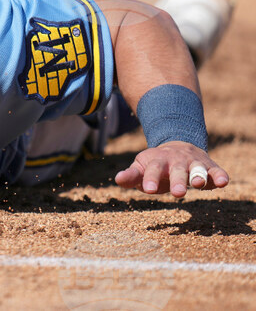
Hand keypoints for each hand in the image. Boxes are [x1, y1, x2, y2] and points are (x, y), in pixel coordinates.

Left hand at [115, 141, 229, 197]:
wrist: (177, 147)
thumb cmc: (156, 165)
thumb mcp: (141, 168)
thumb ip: (132, 176)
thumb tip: (117, 180)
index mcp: (156, 161)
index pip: (152, 170)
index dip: (150, 179)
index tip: (148, 189)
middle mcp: (176, 161)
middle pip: (176, 171)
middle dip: (177, 181)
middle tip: (177, 194)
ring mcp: (193, 163)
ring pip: (197, 169)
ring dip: (198, 176)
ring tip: (198, 184)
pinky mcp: (208, 166)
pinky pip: (215, 170)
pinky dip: (219, 175)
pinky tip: (223, 182)